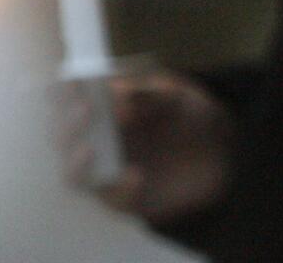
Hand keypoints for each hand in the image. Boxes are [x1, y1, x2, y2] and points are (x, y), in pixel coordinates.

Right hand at [56, 71, 233, 224]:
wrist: (221, 151)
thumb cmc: (190, 114)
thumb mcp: (178, 96)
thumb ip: (150, 94)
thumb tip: (115, 93)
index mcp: (101, 109)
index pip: (67, 100)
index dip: (61, 92)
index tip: (69, 82)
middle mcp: (95, 141)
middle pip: (61, 139)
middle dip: (66, 126)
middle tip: (85, 110)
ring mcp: (108, 172)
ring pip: (74, 176)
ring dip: (75, 164)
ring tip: (89, 149)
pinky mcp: (127, 199)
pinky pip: (114, 201)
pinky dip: (119, 191)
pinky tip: (135, 176)